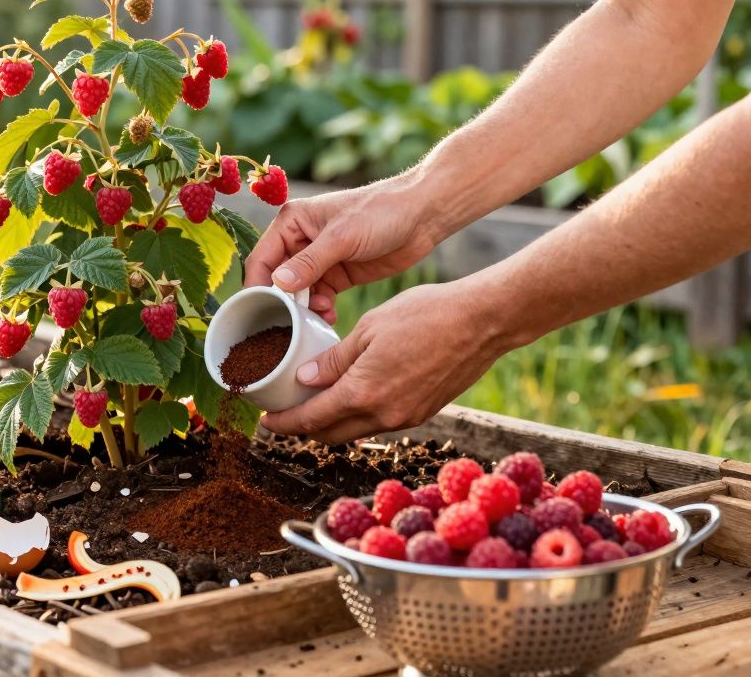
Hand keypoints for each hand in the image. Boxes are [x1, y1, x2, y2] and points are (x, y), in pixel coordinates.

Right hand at [243, 175, 442, 323]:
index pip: (261, 259)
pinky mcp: (338, 275)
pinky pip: (319, 298)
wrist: (422, 216)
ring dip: (303, 309)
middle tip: (291, 322)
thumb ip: (309, 262)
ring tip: (316, 317)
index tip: (258, 311)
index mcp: (292, 222)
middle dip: (283, 302)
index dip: (257, 286)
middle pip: (276, 280)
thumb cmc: (381, 212)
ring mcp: (319, 260)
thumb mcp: (342, 237)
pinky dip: (320, 310)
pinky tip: (329, 316)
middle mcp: (300, 240)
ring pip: (298, 293)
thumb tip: (277, 283)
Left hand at [260, 280, 511, 443]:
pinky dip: (360, 416)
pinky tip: (354, 396)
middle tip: (286, 415)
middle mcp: (383, 415)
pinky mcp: (422, 413)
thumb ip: (334, 359)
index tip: (268, 422)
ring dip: (333, 423)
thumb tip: (305, 378)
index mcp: (362, 393)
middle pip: (330, 435)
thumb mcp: (368, 329)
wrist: (483, 322)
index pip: (311, 420)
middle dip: (304, 429)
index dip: (285, 424)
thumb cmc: (426, 315)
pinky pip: (380, 423)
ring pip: (356, 431)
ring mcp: (405, 418)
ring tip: (316, 403)